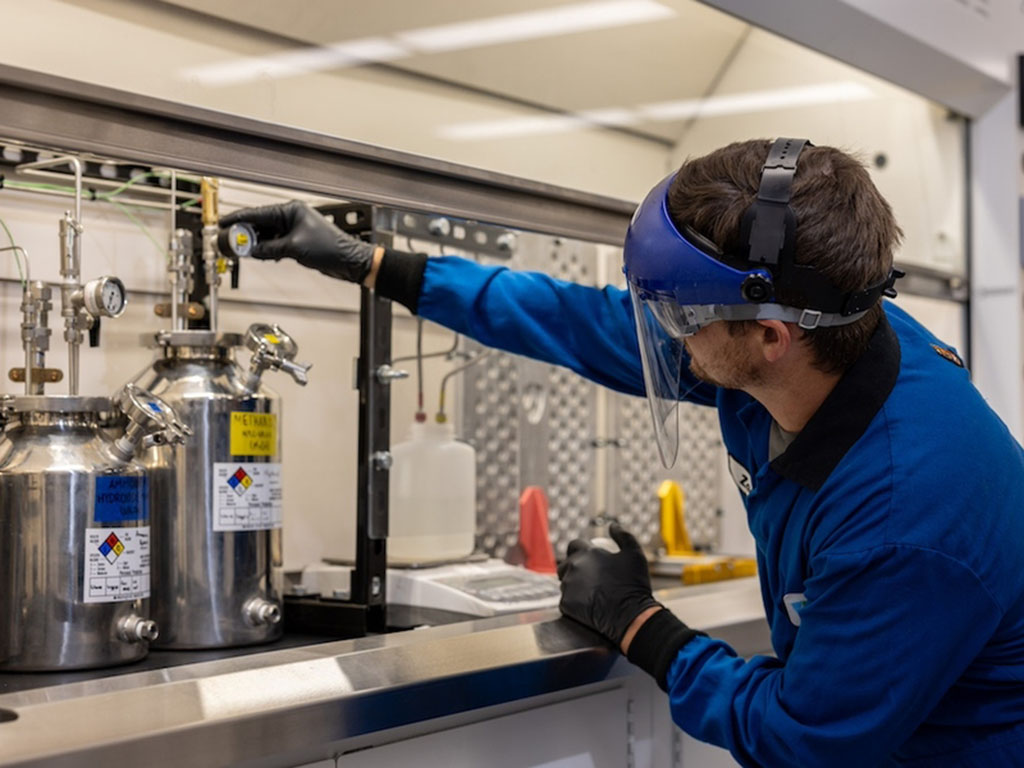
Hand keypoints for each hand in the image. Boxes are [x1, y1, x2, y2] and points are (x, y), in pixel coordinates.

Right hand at [220, 201, 377, 283]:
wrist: (348, 260)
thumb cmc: (331, 248)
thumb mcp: (294, 248)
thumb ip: (270, 248)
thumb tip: (253, 250)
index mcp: (291, 210)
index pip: (258, 212)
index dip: (239, 219)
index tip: (224, 223)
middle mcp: (291, 217)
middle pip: (260, 223)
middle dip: (245, 233)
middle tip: (230, 240)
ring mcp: (294, 230)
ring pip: (267, 235)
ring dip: (256, 243)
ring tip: (243, 250)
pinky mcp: (296, 242)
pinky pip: (275, 244)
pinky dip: (267, 249)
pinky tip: (260, 255)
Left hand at [557, 523, 660, 645]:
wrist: (630, 615)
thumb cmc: (633, 584)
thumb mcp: (634, 554)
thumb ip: (623, 535)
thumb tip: (613, 525)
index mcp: (587, 553)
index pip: (574, 545)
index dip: (581, 550)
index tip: (589, 558)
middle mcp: (573, 567)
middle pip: (565, 564)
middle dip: (574, 567)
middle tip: (590, 578)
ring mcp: (568, 587)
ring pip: (565, 582)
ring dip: (573, 584)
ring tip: (590, 592)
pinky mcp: (565, 604)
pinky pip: (566, 600)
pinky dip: (574, 601)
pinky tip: (588, 604)